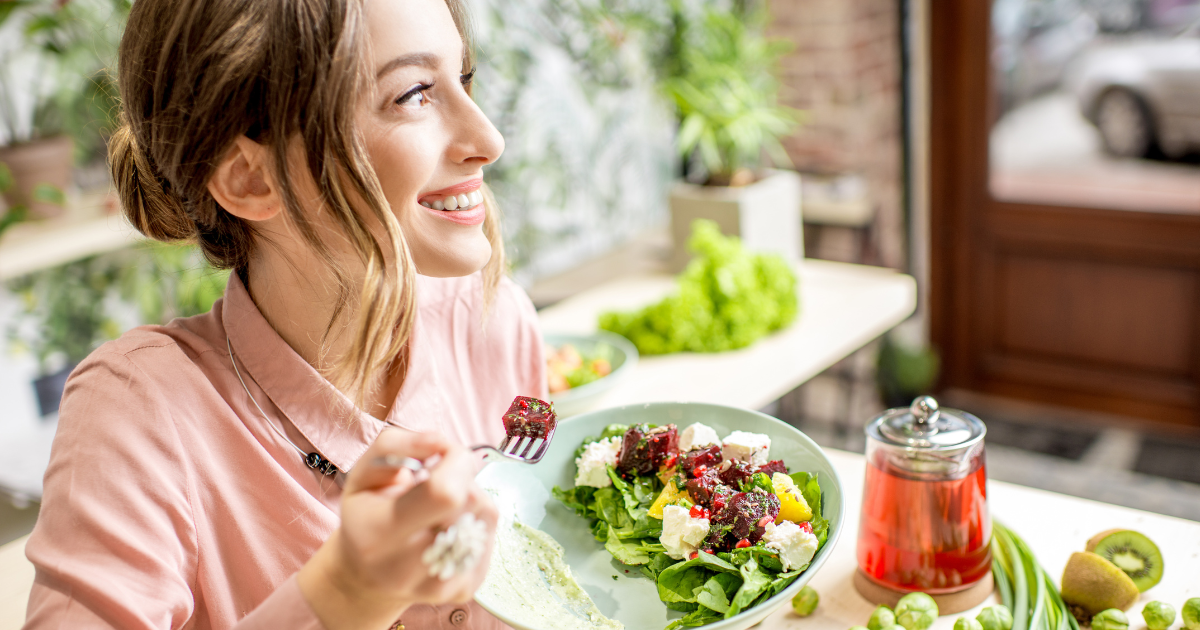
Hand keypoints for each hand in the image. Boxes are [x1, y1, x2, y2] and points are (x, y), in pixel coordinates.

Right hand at [298, 429, 497, 629]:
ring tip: (440, 505)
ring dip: (470, 497)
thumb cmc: (366, 515)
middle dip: (462, 476)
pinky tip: (450, 525)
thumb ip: (396, 445)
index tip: (443, 454)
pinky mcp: (464, 591)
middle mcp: (406, 567)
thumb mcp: (363, 472)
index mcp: (377, 534)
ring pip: (485, 515)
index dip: (455, 461)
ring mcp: (439, 585)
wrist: (366, 578)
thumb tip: (442, 442)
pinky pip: (490, 534)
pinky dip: (475, 520)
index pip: (444, 493)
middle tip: (439, 479)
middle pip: (470, 501)